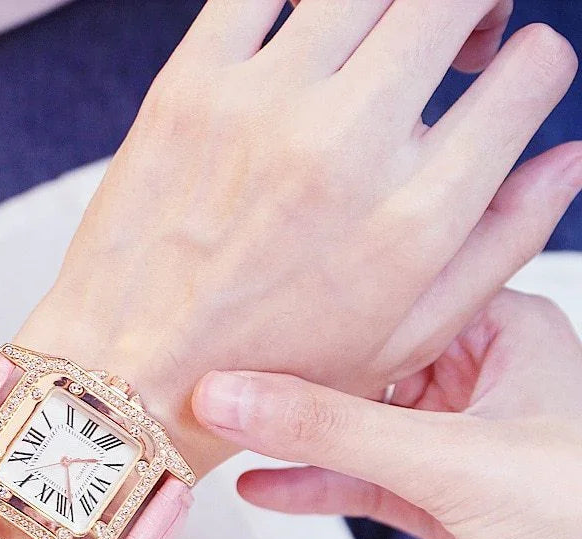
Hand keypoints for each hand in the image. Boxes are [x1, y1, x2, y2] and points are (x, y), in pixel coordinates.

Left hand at [17, 0, 580, 476]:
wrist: (129, 374)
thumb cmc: (262, 370)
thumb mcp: (399, 341)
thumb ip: (499, 247)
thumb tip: (565, 160)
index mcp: (412, 220)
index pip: (532, 74)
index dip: (531, 70)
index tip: (501, 87)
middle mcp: (345, 149)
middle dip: (474, 4)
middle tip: (456, 40)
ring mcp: (261, 107)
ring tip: (380, 36)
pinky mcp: (188, 86)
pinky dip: (297, 2)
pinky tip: (301, 38)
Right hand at [191, 289, 581, 538]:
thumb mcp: (447, 459)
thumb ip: (331, 430)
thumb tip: (228, 396)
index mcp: (504, 334)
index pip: (394, 302)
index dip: (320, 308)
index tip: (249, 314)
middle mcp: (483, 382)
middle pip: (370, 369)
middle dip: (299, 380)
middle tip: (219, 375)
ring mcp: (464, 447)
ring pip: (365, 432)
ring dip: (301, 442)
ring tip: (224, 434)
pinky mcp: (453, 504)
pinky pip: (373, 485)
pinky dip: (322, 489)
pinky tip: (266, 489)